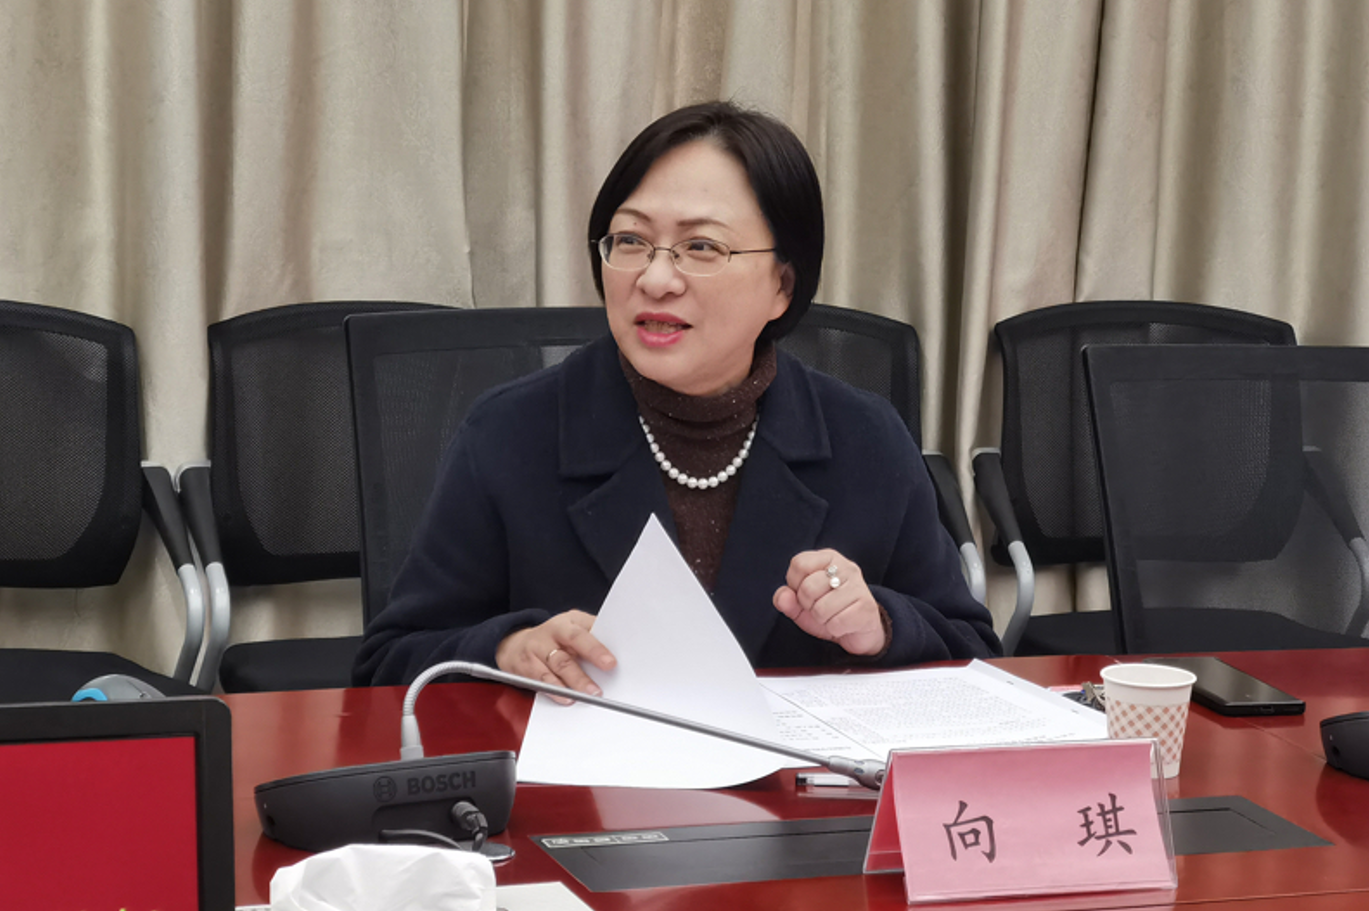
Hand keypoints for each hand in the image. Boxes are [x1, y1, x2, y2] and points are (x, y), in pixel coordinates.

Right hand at [495, 610, 616, 703]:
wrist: (517, 642)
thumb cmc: (555, 636)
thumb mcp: (573, 626)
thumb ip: (593, 634)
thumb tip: (619, 648)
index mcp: (567, 622)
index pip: (582, 634)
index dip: (596, 649)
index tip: (611, 663)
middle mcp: (550, 634)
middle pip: (567, 653)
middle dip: (582, 673)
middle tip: (597, 689)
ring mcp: (536, 650)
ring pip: (556, 668)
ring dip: (572, 684)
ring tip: (587, 695)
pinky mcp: (526, 667)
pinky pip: (541, 681)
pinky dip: (555, 691)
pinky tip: (566, 698)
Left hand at [773, 549, 887, 655]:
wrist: (860, 631)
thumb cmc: (830, 612)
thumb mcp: (802, 606)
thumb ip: (787, 599)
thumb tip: (783, 596)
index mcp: (829, 559)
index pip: (799, 563)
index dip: (795, 584)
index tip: (805, 593)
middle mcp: (846, 567)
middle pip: (808, 587)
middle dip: (808, 605)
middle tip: (820, 608)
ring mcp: (858, 586)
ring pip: (821, 608)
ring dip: (822, 619)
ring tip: (833, 616)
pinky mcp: (867, 607)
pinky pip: (836, 623)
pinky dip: (835, 629)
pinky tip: (844, 624)